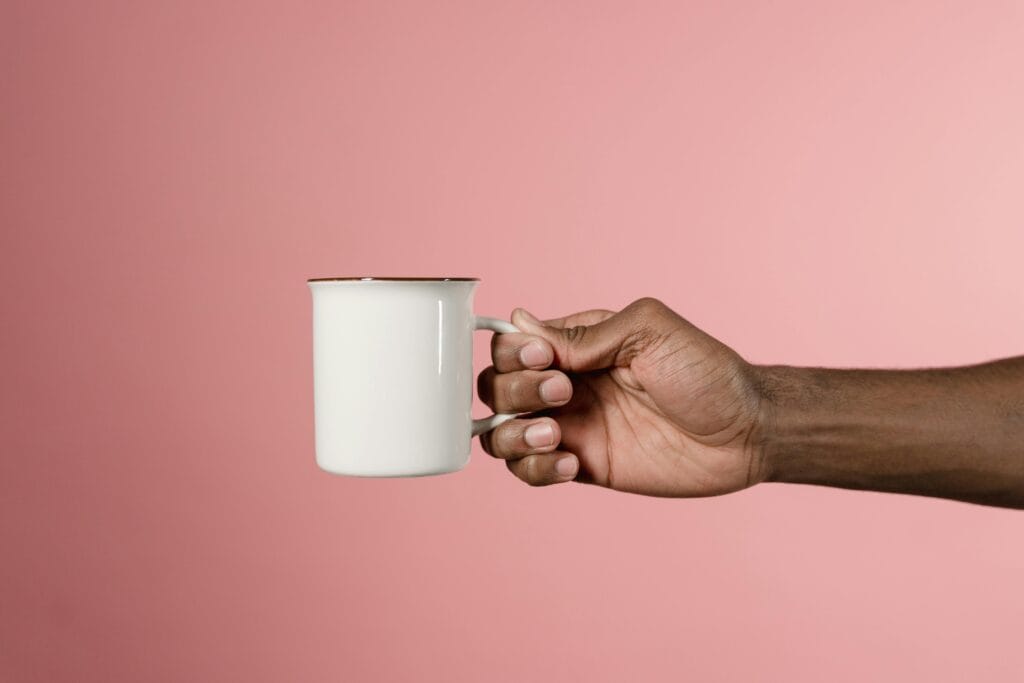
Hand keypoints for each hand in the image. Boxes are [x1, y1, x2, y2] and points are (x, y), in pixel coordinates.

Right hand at [477, 298, 767, 495]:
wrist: (745, 433)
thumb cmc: (706, 372)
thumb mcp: (649, 332)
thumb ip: (585, 334)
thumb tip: (521, 324)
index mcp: (577, 345)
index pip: (512, 343)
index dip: (514, 353)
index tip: (547, 360)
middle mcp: (566, 384)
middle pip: (496, 387)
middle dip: (516, 390)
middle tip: (565, 393)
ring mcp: (572, 427)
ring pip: (500, 433)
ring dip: (512, 434)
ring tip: (555, 437)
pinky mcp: (583, 467)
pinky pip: (530, 470)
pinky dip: (534, 468)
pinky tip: (569, 464)